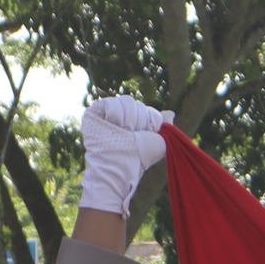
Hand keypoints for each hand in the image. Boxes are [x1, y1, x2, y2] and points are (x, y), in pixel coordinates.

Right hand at [78, 96, 173, 217]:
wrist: (122, 162)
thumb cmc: (141, 156)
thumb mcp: (160, 142)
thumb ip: (165, 127)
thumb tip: (170, 113)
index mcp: (135, 122)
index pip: (147, 109)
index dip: (150, 121)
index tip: (144, 135)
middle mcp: (121, 116)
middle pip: (137, 103)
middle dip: (139, 120)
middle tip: (131, 135)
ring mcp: (106, 113)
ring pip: (126, 101)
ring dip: (128, 119)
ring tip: (122, 132)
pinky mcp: (94, 112)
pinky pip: (111, 102)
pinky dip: (115, 114)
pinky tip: (112, 126)